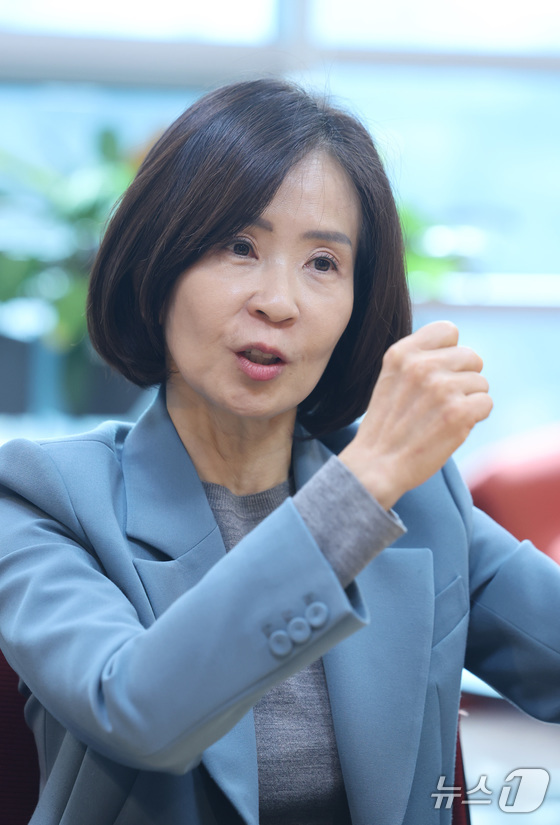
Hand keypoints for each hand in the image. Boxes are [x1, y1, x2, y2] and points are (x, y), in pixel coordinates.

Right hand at [339, 321, 492, 508]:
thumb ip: (418, 359)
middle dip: (463, 378)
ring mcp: (442, 388)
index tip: (439, 373)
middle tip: (442, 402)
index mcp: (402, 353)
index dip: (450, 352)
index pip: (448, 330)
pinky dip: (476, 417)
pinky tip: (453, 427)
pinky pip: (486, 403)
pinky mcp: (459, 413)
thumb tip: (457, 351)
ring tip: (443, 417)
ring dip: (469, 401)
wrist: (377, 465)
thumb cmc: (387, 425)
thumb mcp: (391, 379)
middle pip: (471, 356)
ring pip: (481, 382)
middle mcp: (422, 366)